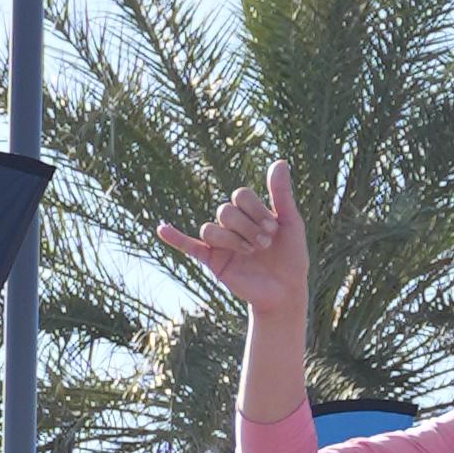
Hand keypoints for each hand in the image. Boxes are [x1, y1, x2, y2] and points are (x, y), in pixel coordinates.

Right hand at [156, 156, 310, 319]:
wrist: (286, 292)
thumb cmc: (291, 257)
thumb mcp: (290, 222)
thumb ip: (281, 193)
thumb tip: (280, 160)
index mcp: (248, 212)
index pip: (240, 196)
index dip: (256, 209)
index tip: (275, 228)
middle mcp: (232, 225)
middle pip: (225, 211)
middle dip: (247, 226)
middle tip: (265, 244)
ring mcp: (221, 243)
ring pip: (210, 228)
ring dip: (232, 239)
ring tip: (251, 252)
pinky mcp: (213, 261)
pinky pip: (189, 246)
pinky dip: (175, 238)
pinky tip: (161, 229)